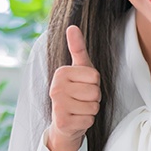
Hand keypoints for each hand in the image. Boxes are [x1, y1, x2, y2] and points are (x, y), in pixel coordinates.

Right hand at [47, 25, 100, 150]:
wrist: (64, 123)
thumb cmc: (75, 93)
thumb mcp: (79, 69)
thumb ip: (78, 48)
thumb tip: (72, 27)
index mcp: (61, 72)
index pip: (95, 76)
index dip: (94, 83)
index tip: (83, 86)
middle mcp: (56, 88)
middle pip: (95, 91)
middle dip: (94, 98)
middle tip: (82, 100)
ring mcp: (57, 106)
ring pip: (93, 106)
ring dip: (91, 110)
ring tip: (79, 109)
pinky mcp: (62, 122)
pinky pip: (89, 120)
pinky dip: (87, 122)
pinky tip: (77, 120)